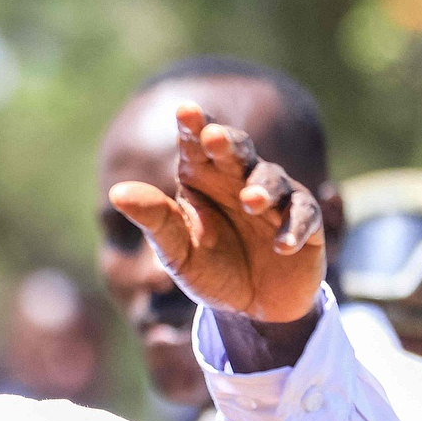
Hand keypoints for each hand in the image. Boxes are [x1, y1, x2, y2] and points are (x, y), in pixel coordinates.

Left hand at [108, 102, 325, 325]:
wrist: (252, 309)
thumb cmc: (211, 270)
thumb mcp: (177, 251)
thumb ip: (154, 221)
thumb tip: (116, 193)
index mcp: (204, 179)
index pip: (197, 145)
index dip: (193, 127)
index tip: (184, 111)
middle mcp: (240, 180)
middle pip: (238, 150)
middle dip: (228, 142)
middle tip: (214, 138)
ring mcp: (276, 199)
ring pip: (274, 179)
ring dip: (263, 187)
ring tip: (251, 200)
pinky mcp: (305, 223)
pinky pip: (303, 215)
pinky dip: (294, 227)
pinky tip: (281, 245)